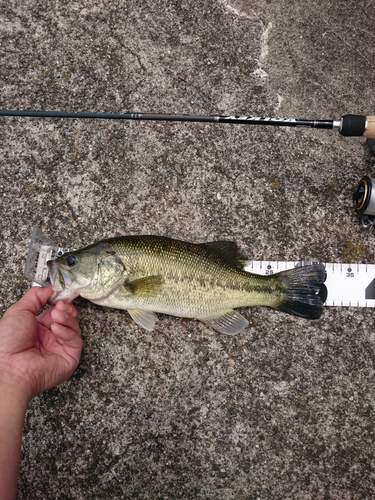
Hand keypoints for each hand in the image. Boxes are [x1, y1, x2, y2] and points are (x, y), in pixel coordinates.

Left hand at [0, 286, 81, 402]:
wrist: (9, 367)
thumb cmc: (8, 344)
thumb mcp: (18, 311)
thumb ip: (35, 297)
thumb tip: (50, 288)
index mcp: (39, 327)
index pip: (58, 310)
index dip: (61, 301)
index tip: (61, 293)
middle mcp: (51, 337)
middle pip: (69, 317)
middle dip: (66, 308)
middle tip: (59, 305)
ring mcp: (61, 347)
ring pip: (74, 326)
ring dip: (67, 317)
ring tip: (56, 315)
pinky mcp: (70, 357)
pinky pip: (75, 340)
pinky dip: (67, 331)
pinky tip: (56, 328)